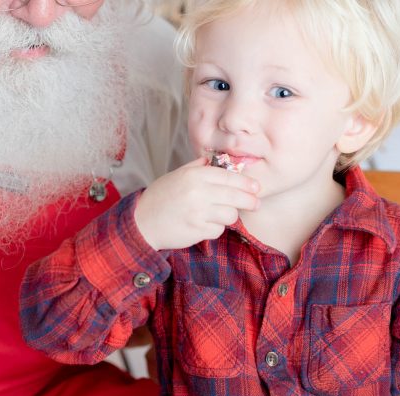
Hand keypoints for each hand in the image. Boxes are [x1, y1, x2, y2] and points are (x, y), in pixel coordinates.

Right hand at [134, 157, 259, 250]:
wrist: (142, 221)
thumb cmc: (161, 197)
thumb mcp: (177, 175)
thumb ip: (197, 167)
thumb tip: (216, 161)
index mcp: (195, 175)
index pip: (229, 177)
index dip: (246, 183)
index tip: (256, 187)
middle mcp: (198, 192)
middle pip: (236, 196)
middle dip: (249, 201)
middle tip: (255, 204)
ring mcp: (198, 212)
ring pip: (230, 215)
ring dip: (228, 216)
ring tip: (220, 215)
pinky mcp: (197, 230)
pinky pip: (218, 229)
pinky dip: (215, 228)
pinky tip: (205, 224)